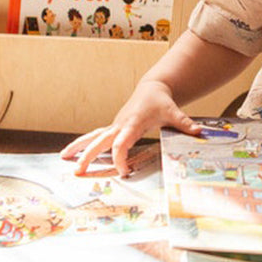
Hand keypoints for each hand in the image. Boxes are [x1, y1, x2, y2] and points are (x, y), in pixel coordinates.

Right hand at [60, 78, 203, 176]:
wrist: (151, 89)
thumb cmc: (161, 101)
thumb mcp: (173, 112)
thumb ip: (184, 123)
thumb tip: (198, 131)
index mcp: (132, 123)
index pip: (122, 142)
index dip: (120, 157)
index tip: (123, 172)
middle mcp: (120, 125)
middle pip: (100, 141)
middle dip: (88, 155)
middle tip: (78, 170)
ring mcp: (114, 126)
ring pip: (93, 136)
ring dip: (78, 147)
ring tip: (63, 158)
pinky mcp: (113, 128)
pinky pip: (96, 137)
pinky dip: (83, 144)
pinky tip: (72, 154)